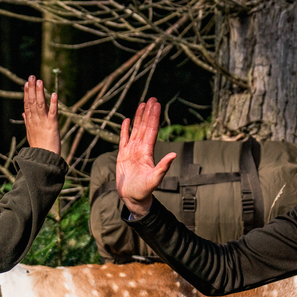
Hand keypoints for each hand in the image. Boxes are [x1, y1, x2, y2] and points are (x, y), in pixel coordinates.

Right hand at [22, 77, 60, 154]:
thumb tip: (23, 113)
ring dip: (40, 92)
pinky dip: (53, 103)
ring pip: (40, 105)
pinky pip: (53, 112)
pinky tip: (53, 94)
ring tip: (39, 81)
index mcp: (30, 122)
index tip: (26, 83)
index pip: (27, 105)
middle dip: (32, 89)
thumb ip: (27, 122)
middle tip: (32, 77)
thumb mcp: (30, 133)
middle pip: (32, 102)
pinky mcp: (52, 126)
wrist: (44, 160)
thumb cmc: (39, 148)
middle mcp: (35, 120)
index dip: (27, 94)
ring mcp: (43, 122)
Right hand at [116, 98, 176, 217]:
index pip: (151, 130)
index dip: (153, 117)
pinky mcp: (122, 156)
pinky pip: (123, 139)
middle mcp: (140, 149)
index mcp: (147, 152)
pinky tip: (127, 120)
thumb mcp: (155, 179)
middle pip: (145, 127)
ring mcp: (131, 151)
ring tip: (141, 104)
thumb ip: (163, 167)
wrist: (132, 198)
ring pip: (135, 130)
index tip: (156, 105)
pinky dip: (125, 129)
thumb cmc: (144, 191)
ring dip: (138, 118)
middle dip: (148, 113)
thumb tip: (174, 155)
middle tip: (151, 98)